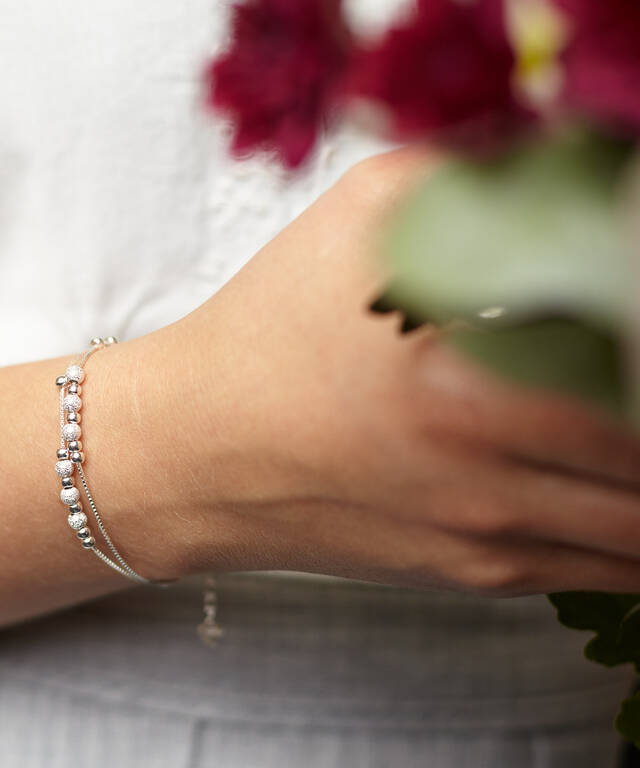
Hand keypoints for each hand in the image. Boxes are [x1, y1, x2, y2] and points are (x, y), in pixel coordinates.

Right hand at [163, 147, 639, 595]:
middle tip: (635, 378)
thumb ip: (486, 179)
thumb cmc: (262, 342)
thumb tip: (582, 174)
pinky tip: (625, 484)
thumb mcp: (360, 218)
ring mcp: (489, 540)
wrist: (191, 456)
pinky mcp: (476, 573)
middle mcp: (493, 482)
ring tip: (630, 433)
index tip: (632, 314)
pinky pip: (608, 568)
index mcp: (473, 386)